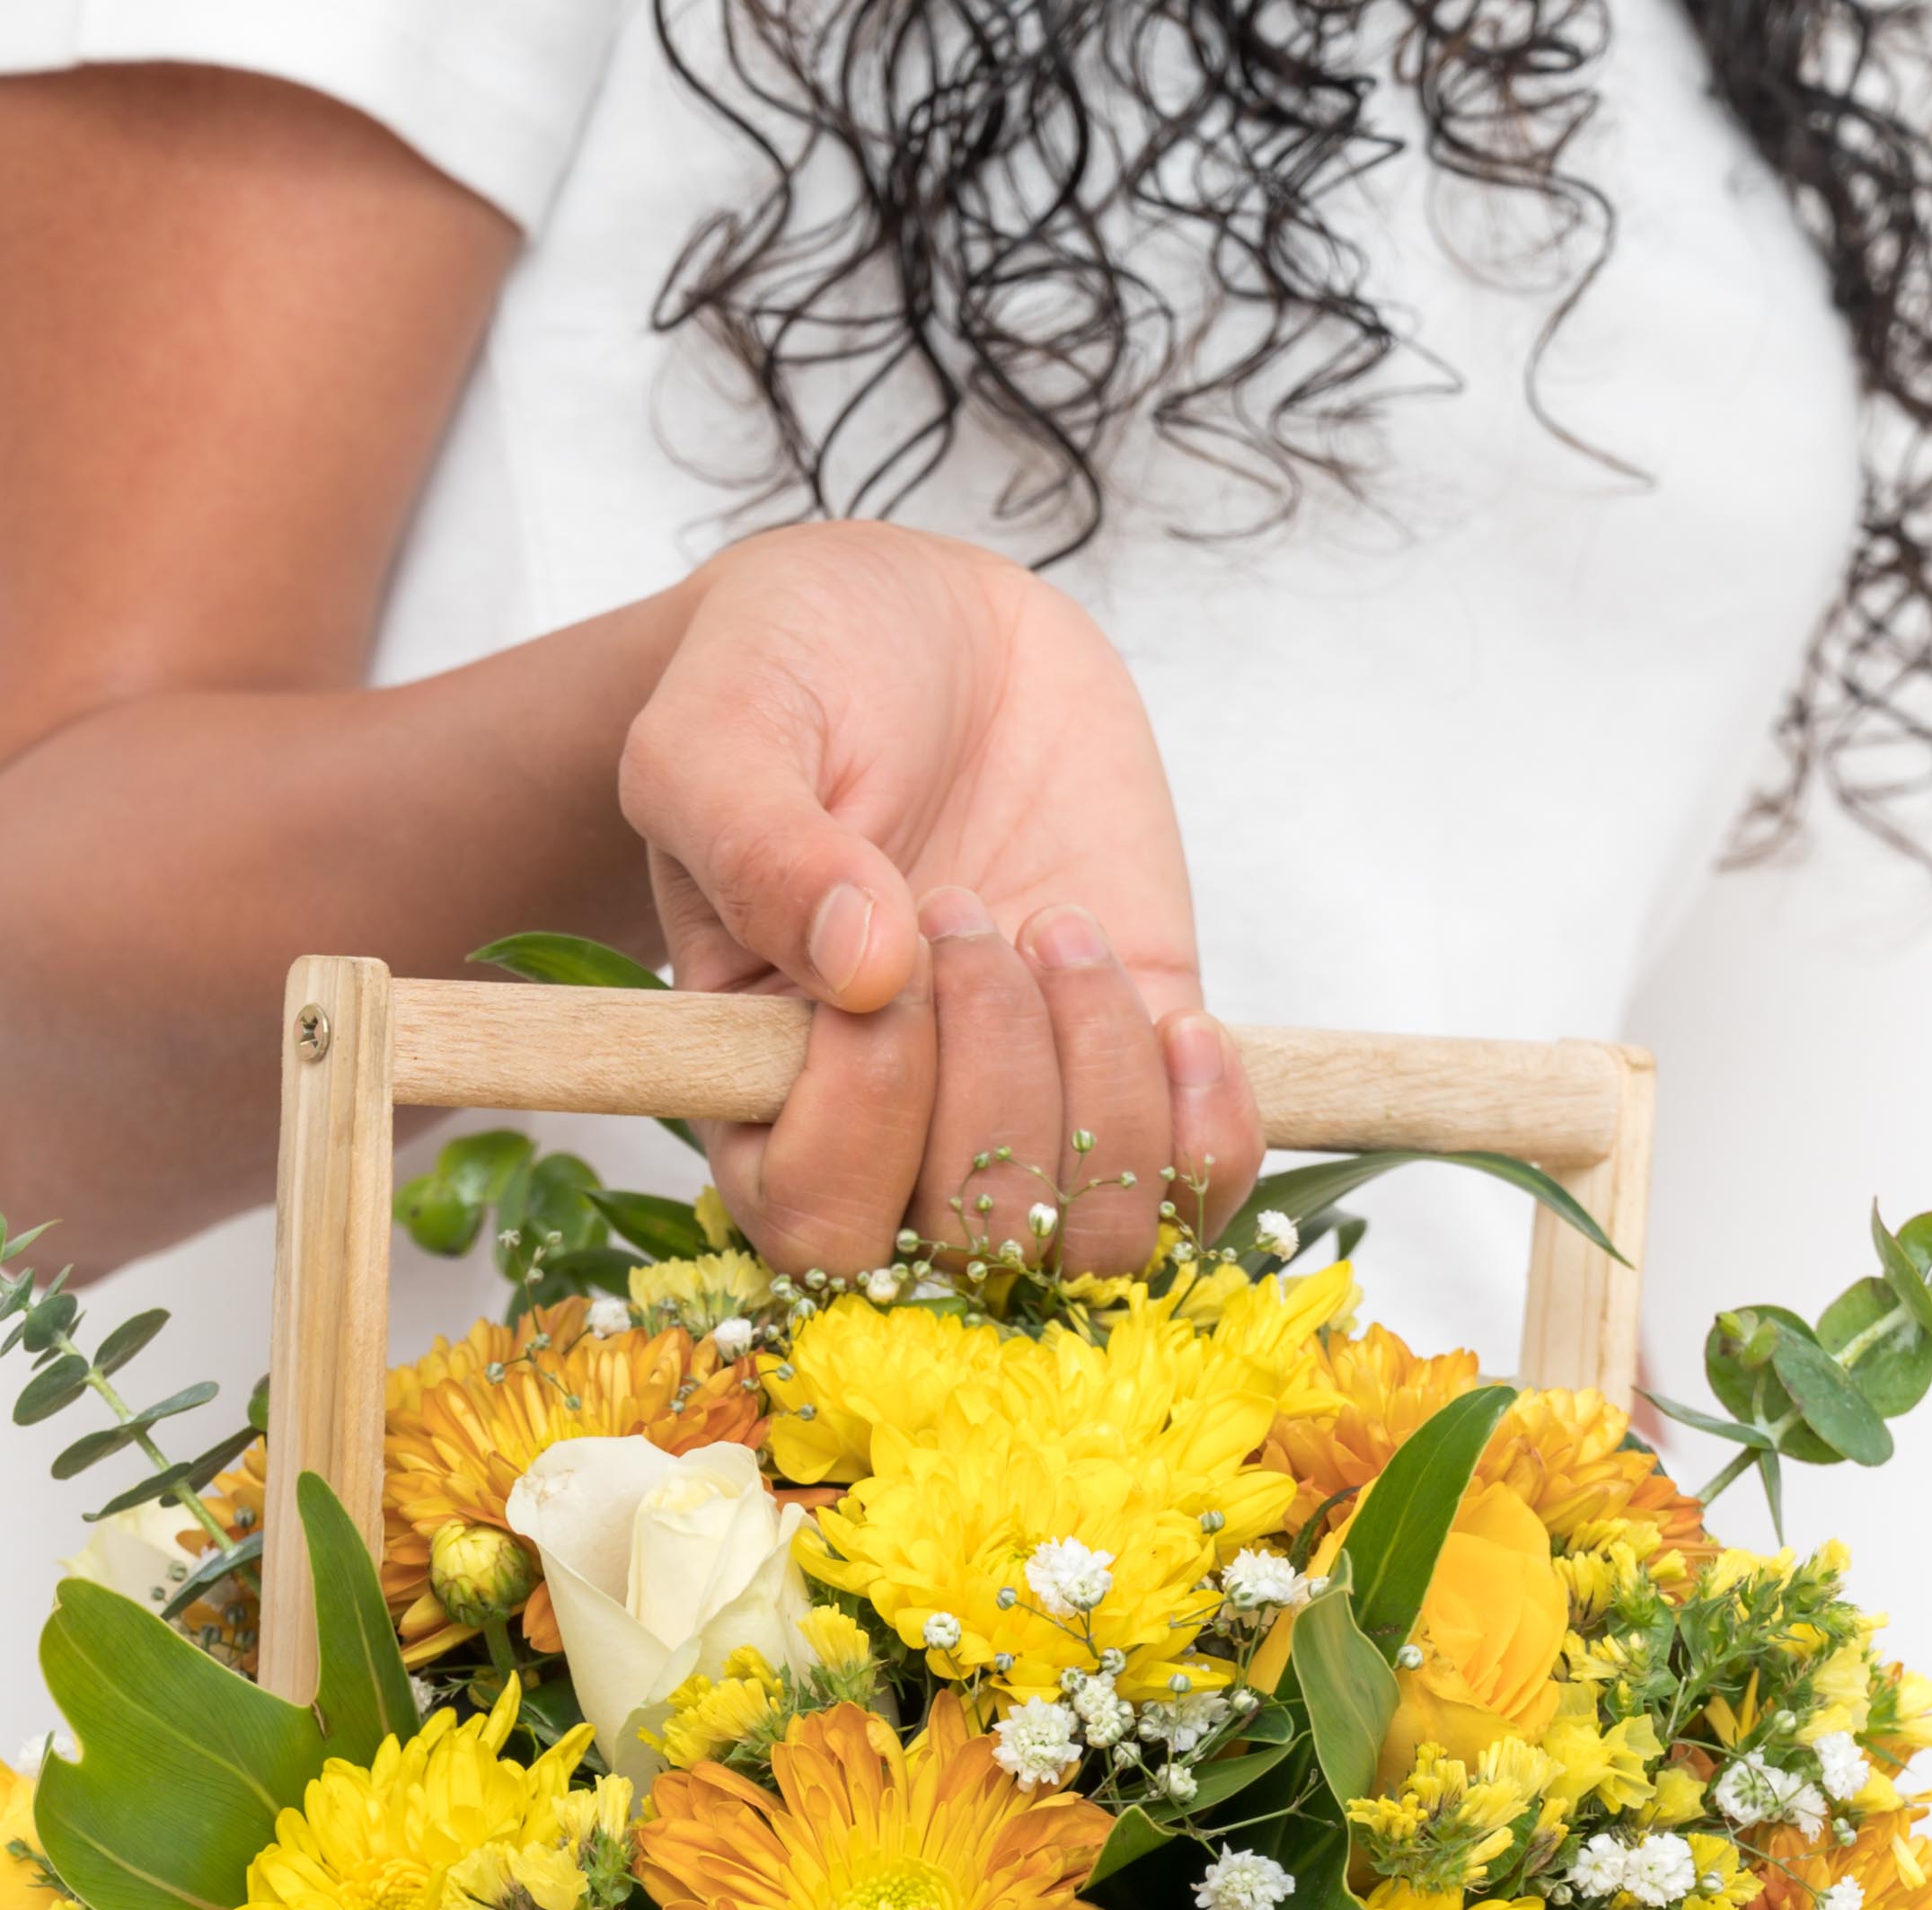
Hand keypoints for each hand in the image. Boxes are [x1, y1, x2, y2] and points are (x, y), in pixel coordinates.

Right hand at [619, 524, 1262, 1278]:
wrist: (920, 632)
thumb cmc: (788, 685)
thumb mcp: (719, 734)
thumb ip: (756, 846)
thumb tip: (865, 970)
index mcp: (757, 1104)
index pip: (816, 1227)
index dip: (871, 1114)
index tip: (887, 953)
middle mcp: (889, 1149)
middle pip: (968, 1254)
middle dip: (995, 1082)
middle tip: (964, 905)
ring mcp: (1022, 1122)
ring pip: (1092, 1242)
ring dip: (1104, 1091)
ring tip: (1058, 928)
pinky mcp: (1133, 1082)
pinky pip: (1197, 1193)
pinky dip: (1211, 1129)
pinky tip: (1179, 1019)